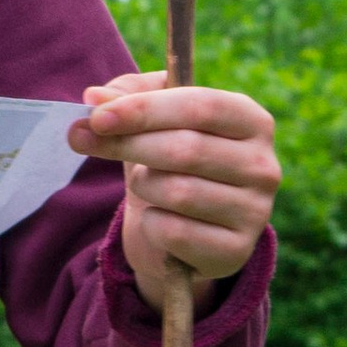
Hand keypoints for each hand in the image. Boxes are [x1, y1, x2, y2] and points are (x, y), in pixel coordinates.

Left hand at [73, 72, 279, 313]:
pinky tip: (159, 221)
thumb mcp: (151, 121)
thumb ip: (127, 95)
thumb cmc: (168, 164)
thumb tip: (95, 97)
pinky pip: (174, 233)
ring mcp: (255, 210)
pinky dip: (151, 225)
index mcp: (250, 120)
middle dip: (126, 144)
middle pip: (185, 149)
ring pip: (177, 192)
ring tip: (145, 185)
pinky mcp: (236, 250)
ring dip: (143, 186)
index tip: (96, 116)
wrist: (185, 233)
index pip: (200, 106)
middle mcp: (263, 164)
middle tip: (83, 140)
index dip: (144, 109)